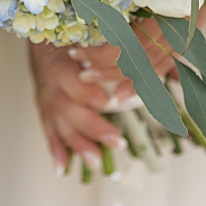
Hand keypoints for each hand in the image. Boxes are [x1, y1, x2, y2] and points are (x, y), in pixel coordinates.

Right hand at [29, 43, 125, 174]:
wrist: (42, 42)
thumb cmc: (75, 39)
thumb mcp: (91, 37)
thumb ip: (117, 50)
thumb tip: (163, 63)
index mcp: (61, 60)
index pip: (67, 76)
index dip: (84, 91)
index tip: (107, 102)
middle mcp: (50, 82)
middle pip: (65, 106)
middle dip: (91, 126)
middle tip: (117, 141)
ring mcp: (46, 98)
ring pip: (58, 123)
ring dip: (77, 144)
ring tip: (97, 162)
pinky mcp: (44, 111)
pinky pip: (48, 131)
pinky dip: (55, 150)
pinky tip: (62, 168)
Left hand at [68, 17, 186, 103]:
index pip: (132, 37)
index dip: (103, 49)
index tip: (74, 51)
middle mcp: (184, 18)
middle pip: (142, 53)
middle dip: (107, 66)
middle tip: (81, 73)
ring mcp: (190, 31)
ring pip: (152, 64)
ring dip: (121, 78)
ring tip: (91, 80)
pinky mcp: (189, 40)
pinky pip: (165, 67)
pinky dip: (143, 83)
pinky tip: (121, 96)